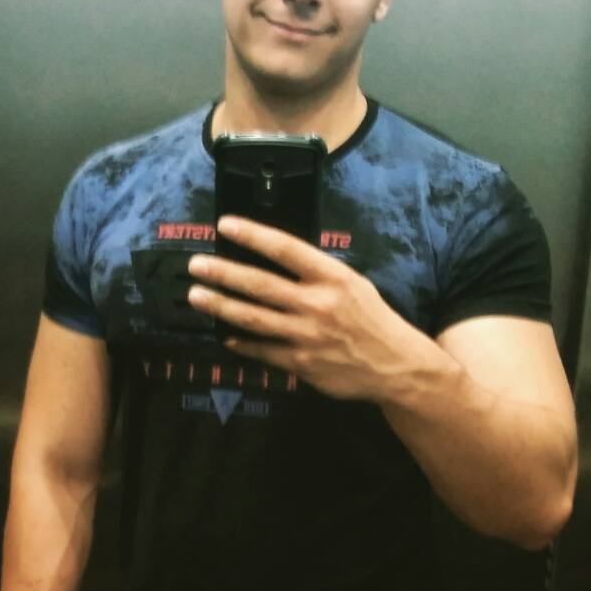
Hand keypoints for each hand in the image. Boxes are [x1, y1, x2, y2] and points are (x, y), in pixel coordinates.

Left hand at [187, 216, 438, 401]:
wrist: (394, 366)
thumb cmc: (371, 319)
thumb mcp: (352, 284)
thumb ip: (316, 273)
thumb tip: (273, 258)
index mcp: (332, 277)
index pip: (285, 249)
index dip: (252, 235)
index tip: (224, 225)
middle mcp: (317, 304)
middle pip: (260, 284)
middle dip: (223, 273)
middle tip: (196, 265)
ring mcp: (306, 336)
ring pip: (253, 318)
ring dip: (220, 305)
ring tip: (196, 295)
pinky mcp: (300, 364)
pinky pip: (262, 350)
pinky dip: (240, 342)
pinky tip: (223, 335)